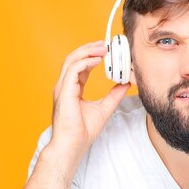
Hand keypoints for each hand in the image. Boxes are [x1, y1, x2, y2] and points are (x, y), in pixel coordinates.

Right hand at [50, 40, 130, 158]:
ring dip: (88, 51)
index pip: (81, 65)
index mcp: (72, 88)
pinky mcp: (64, 92)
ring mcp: (63, 87)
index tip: (108, 50)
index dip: (93, 55)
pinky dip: (86, 62)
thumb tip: (126, 83)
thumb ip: (114, 95)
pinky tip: (98, 59)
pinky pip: (73, 70)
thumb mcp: (104, 108)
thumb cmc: (83, 131)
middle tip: (107, 43)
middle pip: (75, 58)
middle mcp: (65, 85)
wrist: (72, 145)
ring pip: (72, 60)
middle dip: (90, 48)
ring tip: (103, 47)